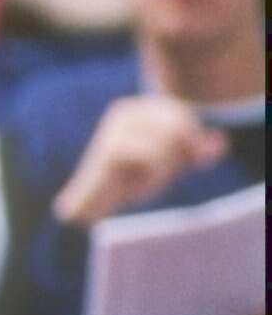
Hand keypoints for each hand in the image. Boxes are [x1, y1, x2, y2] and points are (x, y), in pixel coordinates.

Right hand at [54, 93, 228, 224]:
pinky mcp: (110, 148)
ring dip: (163, 169)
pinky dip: (151, 177)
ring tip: (143, 182)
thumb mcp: (171, 163)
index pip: (183, 114)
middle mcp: (124, 110)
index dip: (190, 141)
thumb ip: (195, 151)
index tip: (175, 162)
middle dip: (176, 156)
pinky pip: (153, 157)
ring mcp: (115, 127)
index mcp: (138, 108)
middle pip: (178, 125)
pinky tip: (135, 186)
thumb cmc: (132, 180)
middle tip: (154, 174)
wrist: (93, 206)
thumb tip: (221, 142)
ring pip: (167, 141)